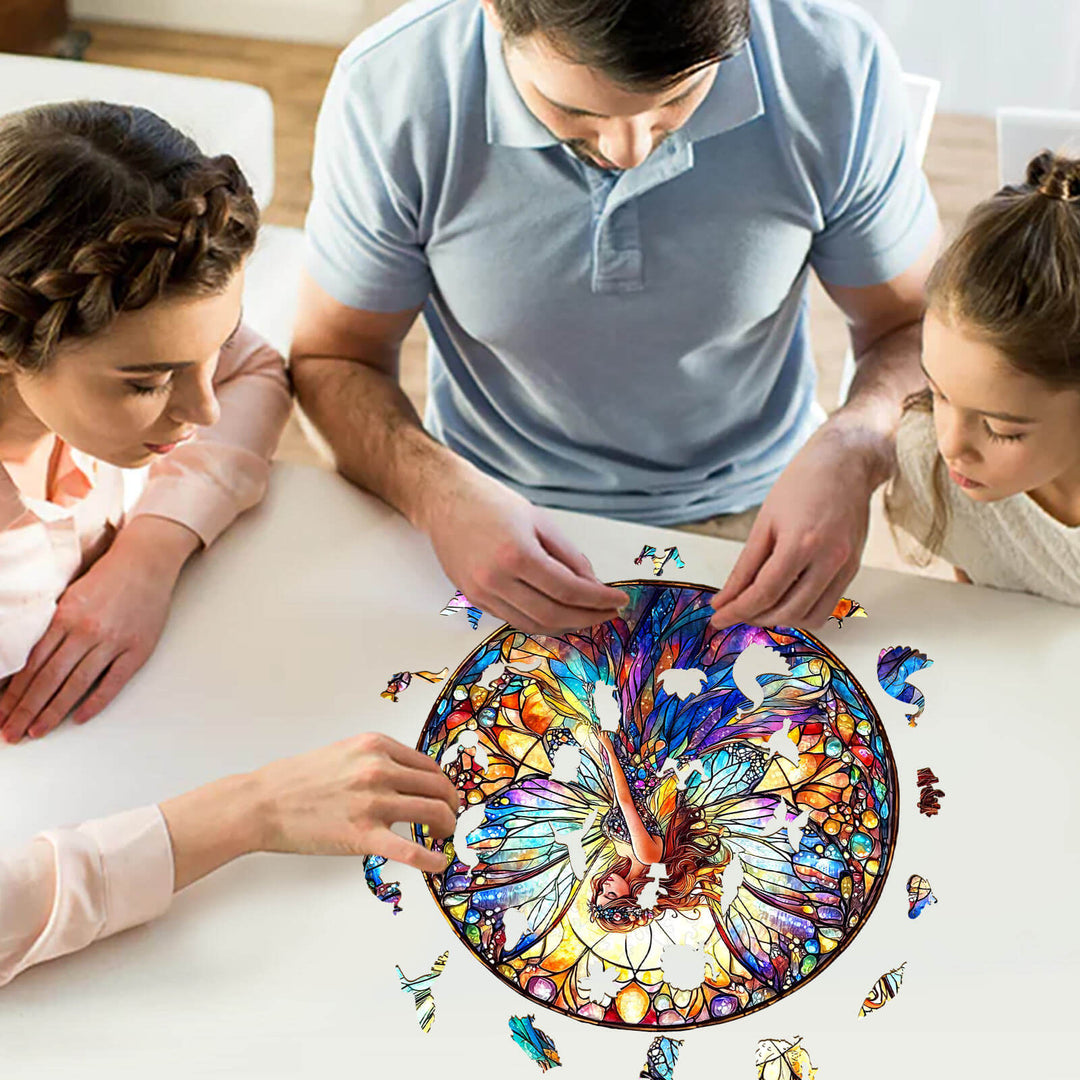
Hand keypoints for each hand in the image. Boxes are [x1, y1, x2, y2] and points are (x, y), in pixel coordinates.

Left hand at [0, 516, 197, 742]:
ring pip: (76, 685)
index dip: (13, 694)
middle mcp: (86, 631)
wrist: (146, 562)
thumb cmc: (108, 578)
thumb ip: (52, 627)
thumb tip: (28, 662)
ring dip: (53, 712)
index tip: (1, 714)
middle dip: (26, 710)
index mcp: (65, 617)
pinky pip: (113, 682)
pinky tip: (78, 718)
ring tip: (36, 731)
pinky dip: (95, 702)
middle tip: (11, 733)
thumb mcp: (69, 596)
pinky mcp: (137, 649)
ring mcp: (113, 642)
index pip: (32, 664)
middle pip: (48, 679)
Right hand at [160, 732, 459, 887]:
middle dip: (450, 805)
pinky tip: (440, 864)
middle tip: (450, 819)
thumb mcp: (344, 753)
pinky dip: (432, 859)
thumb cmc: (298, 780)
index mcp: (376, 746)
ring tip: (444, 837)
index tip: (445, 797)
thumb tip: (408, 779)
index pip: (427, 765)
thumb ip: (377, 761)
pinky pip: (411, 850)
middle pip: (437, 787)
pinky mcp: (363, 835)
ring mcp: (373, 802)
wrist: (262, 803)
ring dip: (446, 827)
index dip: (442, 784)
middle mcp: (379, 769)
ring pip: (433, 812)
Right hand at [416, 459, 627, 634]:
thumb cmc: (492, 503)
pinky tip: (559, 613)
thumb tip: (593, 585)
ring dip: (565, 625)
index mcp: (517, 554)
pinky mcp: (474, 599)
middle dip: (587, 617)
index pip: (568, 590)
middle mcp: (496, 579)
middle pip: (552, 614)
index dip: (598, 599)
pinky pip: (514, 619)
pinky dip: (541, 621)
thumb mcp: (540, 521)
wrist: (444, 501)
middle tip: (608, 613)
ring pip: (533, 624)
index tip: (618, 601)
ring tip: (587, 616)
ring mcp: (481, 593)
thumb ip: (569, 556)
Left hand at [709, 419, 889, 629]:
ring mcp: (845, 566)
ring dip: (779, 619)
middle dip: (755, 617)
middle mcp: (828, 559)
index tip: (718, 618)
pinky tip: (783, 600)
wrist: (846, 463)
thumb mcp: (765, 522)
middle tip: (734, 612)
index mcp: (801, 543)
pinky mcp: (853, 569)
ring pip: (810, 617)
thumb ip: (745, 566)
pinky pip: (827, 607)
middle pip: (787, 610)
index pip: (764, 593)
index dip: (737, 610)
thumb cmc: (802, 483)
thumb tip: (726, 597)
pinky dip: (802, 612)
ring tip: (758, 608)